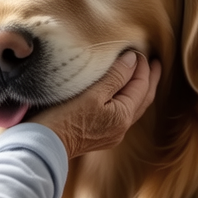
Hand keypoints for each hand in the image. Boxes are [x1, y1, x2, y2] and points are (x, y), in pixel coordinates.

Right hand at [31, 51, 160, 158]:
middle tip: (155, 63)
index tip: (138, 50)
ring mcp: (110, 133)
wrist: (42, 147)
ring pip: (132, 107)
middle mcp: (121, 128)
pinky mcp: (98, 135)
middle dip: (149, 80)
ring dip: (138, 89)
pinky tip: (119, 92)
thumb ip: (115, 76)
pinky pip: (120, 112)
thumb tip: (133, 60)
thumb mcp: (91, 94)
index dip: (142, 67)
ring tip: (140, 74)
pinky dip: (125, 98)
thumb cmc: (64, 118)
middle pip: (142, 99)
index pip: (141, 86)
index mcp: (123, 116)